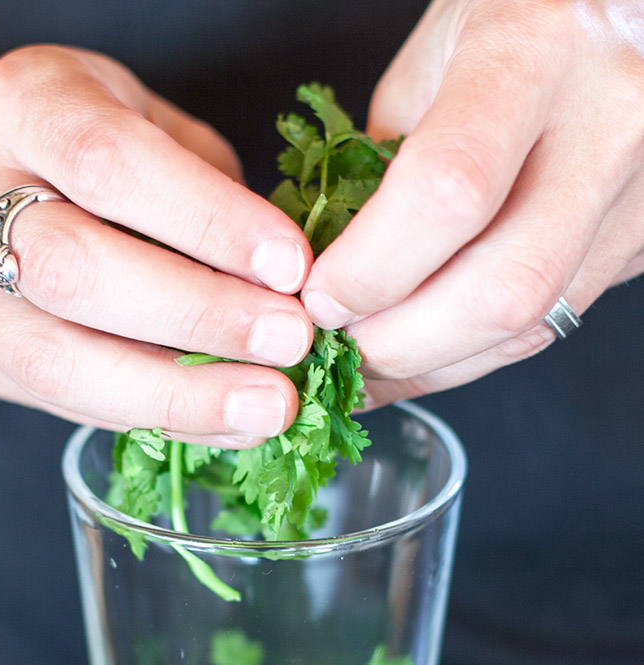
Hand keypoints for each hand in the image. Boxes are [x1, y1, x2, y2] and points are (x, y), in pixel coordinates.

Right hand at [0, 47, 316, 446]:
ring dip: (174, 392)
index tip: (291, 266)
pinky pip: (61, 400)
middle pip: (71, 269)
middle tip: (287, 341)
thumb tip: (286, 280)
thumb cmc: (77, 142)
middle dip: (193, 314)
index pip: (110, 164)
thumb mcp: (143, 119)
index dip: (206, 219)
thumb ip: (202, 185)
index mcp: (21, 107)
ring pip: (54, 358)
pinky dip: (154, 416)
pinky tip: (223, 420)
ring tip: (265, 405)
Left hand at [301, 0, 643, 402]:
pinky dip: (473, 350)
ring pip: (532, 323)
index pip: (448, 192)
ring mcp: (643, 186)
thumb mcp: (428, 60)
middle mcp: (610, 119)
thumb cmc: (517, 16)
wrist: (620, 5)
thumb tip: (322, 274)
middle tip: (334, 348)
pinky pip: (552, 319)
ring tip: (366, 359)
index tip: (319, 296)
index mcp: (533, 54)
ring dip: (431, 363)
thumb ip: (378, 165)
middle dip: (398, 344)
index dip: (371, 269)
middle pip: (502, 289)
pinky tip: (424, 345)